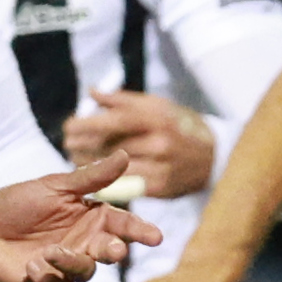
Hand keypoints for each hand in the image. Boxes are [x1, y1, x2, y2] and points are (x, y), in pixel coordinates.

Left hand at [0, 152, 167, 281]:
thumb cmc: (19, 202)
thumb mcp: (56, 186)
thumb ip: (92, 177)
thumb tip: (126, 156)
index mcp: (92, 219)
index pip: (123, 226)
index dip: (140, 231)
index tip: (156, 237)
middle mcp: (85, 245)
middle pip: (110, 253)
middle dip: (113, 251)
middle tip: (113, 249)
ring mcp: (67, 268)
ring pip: (87, 274)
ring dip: (71, 263)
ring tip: (47, 252)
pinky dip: (50, 281)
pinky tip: (31, 267)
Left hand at [57, 85, 214, 196]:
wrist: (214, 157)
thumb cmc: (178, 126)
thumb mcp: (158, 106)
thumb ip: (123, 101)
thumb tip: (92, 92)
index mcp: (158, 118)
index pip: (115, 121)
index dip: (88, 124)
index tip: (68, 126)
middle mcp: (160, 143)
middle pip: (112, 145)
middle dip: (83, 145)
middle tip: (67, 143)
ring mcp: (161, 167)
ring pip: (114, 168)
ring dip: (90, 164)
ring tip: (74, 158)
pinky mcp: (160, 189)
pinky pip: (125, 185)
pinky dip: (105, 181)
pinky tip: (92, 176)